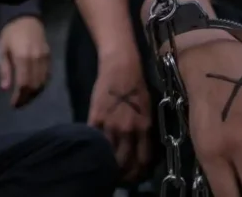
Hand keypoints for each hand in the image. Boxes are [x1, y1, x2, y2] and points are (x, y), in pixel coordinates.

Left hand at [0, 16, 50, 106]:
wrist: (26, 18)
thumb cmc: (10, 34)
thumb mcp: (2, 50)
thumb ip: (4, 69)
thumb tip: (5, 88)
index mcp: (22, 57)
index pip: (23, 83)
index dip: (19, 97)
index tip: (13, 104)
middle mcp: (36, 59)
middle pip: (34, 85)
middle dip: (27, 98)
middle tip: (19, 104)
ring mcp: (45, 58)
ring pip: (43, 82)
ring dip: (35, 93)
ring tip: (26, 98)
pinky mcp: (50, 56)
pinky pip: (47, 75)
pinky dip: (41, 84)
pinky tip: (34, 87)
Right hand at [88, 53, 151, 180]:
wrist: (121, 67)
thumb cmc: (137, 85)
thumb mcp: (147, 109)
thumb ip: (144, 128)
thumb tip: (140, 145)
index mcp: (144, 127)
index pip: (143, 158)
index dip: (139, 170)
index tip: (135, 174)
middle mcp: (128, 129)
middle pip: (125, 161)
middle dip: (123, 173)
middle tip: (120, 174)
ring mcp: (110, 125)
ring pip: (108, 154)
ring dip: (108, 163)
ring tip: (107, 165)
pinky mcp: (95, 118)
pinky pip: (94, 139)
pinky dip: (94, 147)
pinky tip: (94, 150)